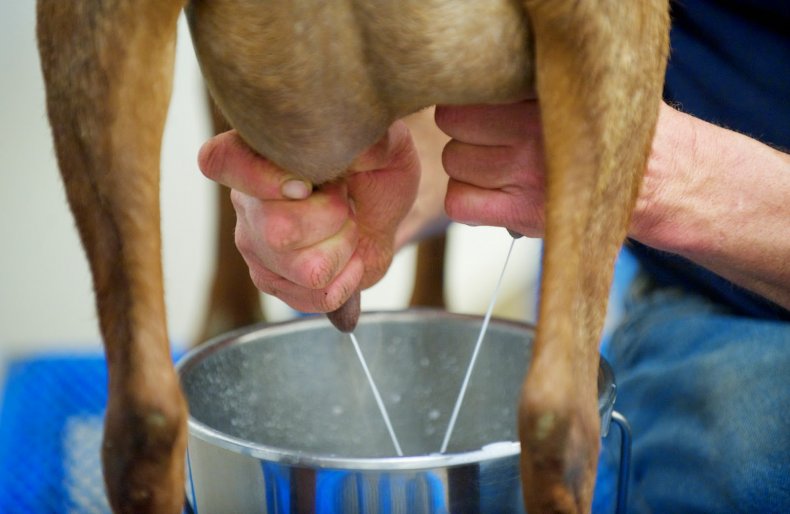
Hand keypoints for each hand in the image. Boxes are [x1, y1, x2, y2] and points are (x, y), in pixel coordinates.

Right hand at [198, 121, 419, 313]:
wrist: (381, 210)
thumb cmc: (375, 167)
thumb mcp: (385, 142)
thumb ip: (373, 139)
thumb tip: (359, 150)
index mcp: (259, 152)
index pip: (222, 161)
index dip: (259, 178)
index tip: (306, 184)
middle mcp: (246, 200)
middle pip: (277, 230)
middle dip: (333, 219)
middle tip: (345, 202)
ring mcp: (254, 244)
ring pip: (304, 269)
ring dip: (343, 249)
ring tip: (347, 228)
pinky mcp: (270, 280)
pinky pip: (314, 297)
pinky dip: (346, 281)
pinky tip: (348, 259)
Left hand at [437, 99, 789, 308]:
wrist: (666, 181)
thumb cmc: (618, 134)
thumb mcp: (584, 91)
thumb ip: (533, 88)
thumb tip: (480, 88)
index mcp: (541, 97)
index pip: (465, 96)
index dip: (467, 105)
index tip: (481, 112)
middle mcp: (529, 133)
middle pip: (454, 125)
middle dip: (466, 132)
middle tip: (489, 139)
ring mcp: (523, 174)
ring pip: (455, 163)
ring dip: (468, 168)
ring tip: (497, 168)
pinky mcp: (522, 213)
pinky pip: (460, 204)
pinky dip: (467, 201)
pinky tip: (490, 196)